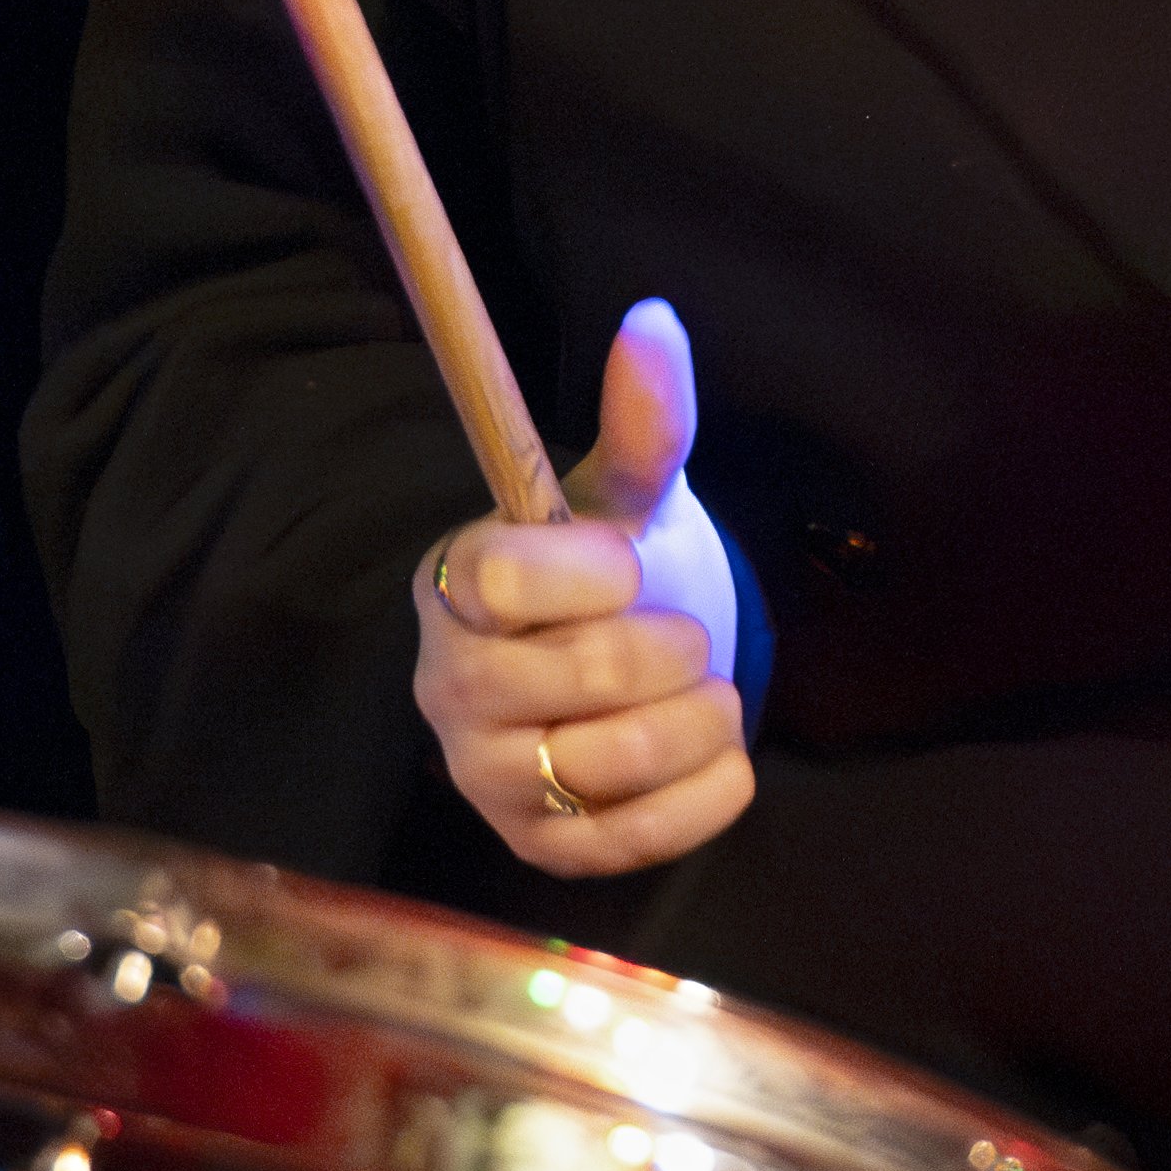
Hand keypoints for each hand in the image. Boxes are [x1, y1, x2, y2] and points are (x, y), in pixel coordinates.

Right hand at [410, 298, 757, 876]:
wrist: (621, 670)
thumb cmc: (611, 572)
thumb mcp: (627, 494)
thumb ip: (643, 420)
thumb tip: (654, 321)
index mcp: (455, 584)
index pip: (498, 576)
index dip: (584, 569)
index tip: (631, 560)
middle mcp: (449, 686)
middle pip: (576, 672)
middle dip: (669, 646)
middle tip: (690, 633)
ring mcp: (488, 777)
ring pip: (613, 759)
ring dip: (699, 720)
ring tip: (711, 691)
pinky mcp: (538, 849)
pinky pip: (636, 838)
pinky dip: (708, 793)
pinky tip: (721, 756)